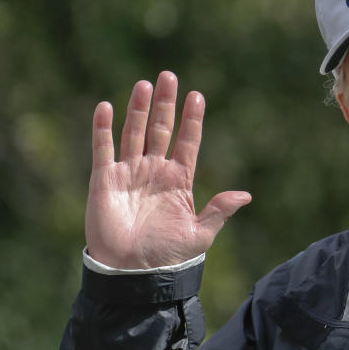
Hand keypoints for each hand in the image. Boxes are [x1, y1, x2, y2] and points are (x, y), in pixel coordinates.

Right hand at [85, 70, 250, 268]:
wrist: (133, 274)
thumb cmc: (167, 257)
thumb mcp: (199, 234)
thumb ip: (219, 211)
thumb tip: (245, 195)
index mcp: (179, 181)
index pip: (187, 142)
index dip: (192, 120)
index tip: (198, 96)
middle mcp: (154, 171)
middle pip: (161, 130)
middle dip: (166, 104)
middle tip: (170, 76)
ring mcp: (129, 173)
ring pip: (135, 132)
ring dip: (140, 109)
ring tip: (146, 84)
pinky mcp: (104, 180)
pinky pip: (103, 149)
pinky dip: (103, 128)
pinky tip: (107, 107)